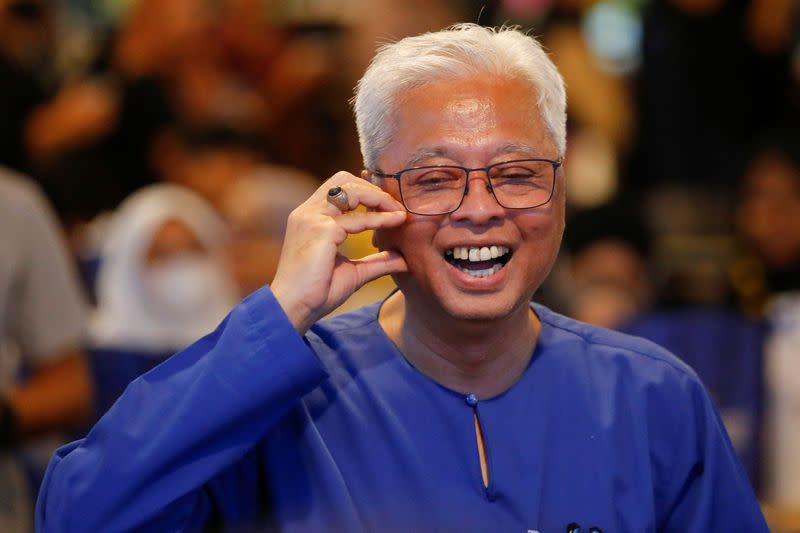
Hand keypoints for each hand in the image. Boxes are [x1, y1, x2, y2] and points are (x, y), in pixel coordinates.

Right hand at [271, 172, 407, 332]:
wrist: (294, 308)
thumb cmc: (317, 292)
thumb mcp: (354, 272)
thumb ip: (377, 262)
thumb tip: (404, 259)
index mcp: (310, 217)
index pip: (339, 188)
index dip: (367, 190)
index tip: (391, 205)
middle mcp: (308, 212)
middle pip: (345, 180)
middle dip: (374, 189)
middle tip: (397, 207)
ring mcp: (312, 218)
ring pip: (351, 190)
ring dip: (379, 198)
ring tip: (399, 212)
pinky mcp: (321, 231)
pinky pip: (357, 218)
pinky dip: (380, 219)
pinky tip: (396, 221)